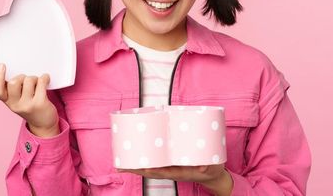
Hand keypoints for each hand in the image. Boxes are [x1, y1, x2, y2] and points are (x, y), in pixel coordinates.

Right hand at [0, 63, 59, 136]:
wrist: (44, 124)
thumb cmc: (30, 107)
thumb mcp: (17, 101)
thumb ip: (12, 90)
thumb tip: (13, 70)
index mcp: (8, 103)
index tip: (2, 65)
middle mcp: (15, 105)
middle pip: (14, 82)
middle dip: (22, 77)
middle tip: (27, 81)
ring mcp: (27, 105)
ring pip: (28, 80)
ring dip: (35, 78)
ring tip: (37, 84)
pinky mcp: (40, 103)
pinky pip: (41, 82)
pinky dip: (44, 78)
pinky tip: (46, 80)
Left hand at [118, 164, 232, 194]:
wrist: (211, 175)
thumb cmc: (211, 170)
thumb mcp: (213, 168)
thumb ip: (209, 167)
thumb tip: (204, 167)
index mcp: (180, 172)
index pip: (163, 172)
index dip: (153, 170)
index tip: (143, 169)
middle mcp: (171, 171)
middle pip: (150, 171)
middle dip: (135, 169)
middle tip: (120, 166)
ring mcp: (168, 168)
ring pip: (148, 168)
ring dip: (134, 166)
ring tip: (119, 163)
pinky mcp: (168, 164)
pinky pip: (152, 163)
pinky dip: (140, 162)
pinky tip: (131, 158)